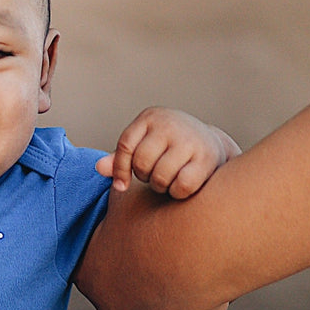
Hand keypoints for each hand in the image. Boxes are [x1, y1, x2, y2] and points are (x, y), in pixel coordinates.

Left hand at [96, 108, 240, 198]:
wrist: (211, 144)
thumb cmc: (167, 147)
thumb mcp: (142, 145)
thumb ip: (121, 157)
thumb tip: (98, 167)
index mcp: (151, 117)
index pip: (125, 146)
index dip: (120, 169)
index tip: (121, 185)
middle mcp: (171, 124)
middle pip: (141, 164)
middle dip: (144, 176)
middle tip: (155, 173)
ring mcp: (190, 140)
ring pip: (160, 177)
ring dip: (160, 186)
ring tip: (168, 177)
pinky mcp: (207, 158)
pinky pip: (181, 186)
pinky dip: (177, 192)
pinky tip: (182, 185)